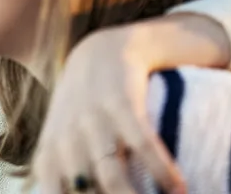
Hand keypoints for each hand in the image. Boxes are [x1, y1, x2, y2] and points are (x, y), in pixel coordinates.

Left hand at [32, 13, 230, 193]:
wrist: (100, 51)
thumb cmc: (84, 111)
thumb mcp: (64, 144)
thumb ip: (68, 183)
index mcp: (49, 159)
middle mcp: (66, 142)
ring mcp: (92, 120)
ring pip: (112, 177)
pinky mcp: (120, 100)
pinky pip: (142, 142)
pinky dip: (161, 169)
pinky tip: (180, 190)